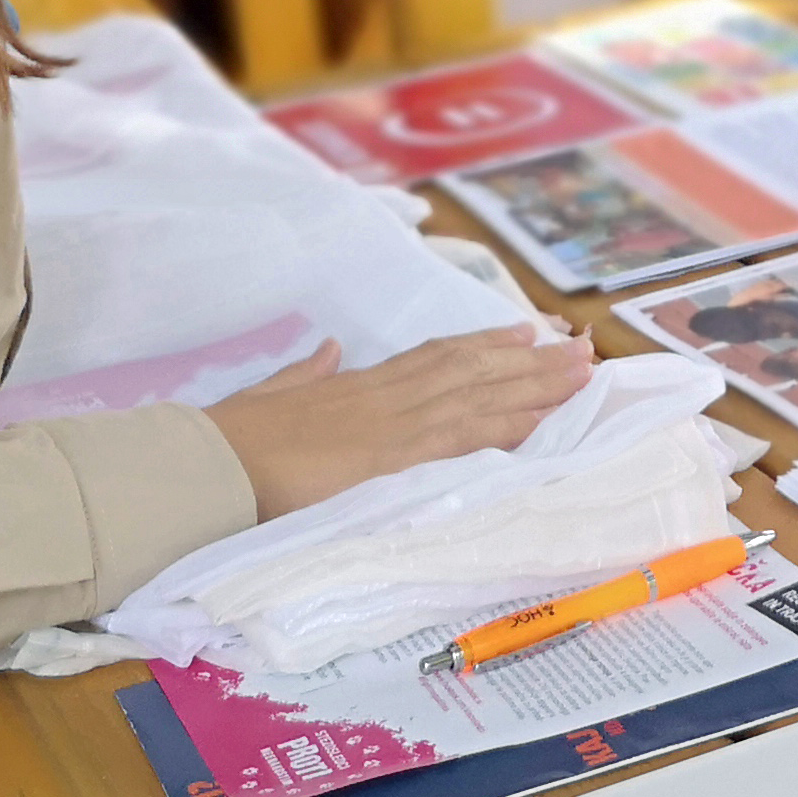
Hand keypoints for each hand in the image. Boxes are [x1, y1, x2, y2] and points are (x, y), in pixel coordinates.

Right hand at [203, 322, 590, 519]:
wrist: (216, 462)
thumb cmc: (236, 437)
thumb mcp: (276, 393)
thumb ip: (307, 373)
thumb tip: (328, 351)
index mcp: (359, 383)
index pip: (436, 357)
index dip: (484, 346)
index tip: (525, 334)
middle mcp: (386, 396)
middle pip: (472, 371)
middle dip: (530, 363)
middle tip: (581, 350)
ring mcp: (394, 424)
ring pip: (479, 398)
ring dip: (534, 388)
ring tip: (580, 374)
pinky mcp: (394, 458)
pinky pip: (461, 440)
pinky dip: (503, 430)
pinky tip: (539, 425)